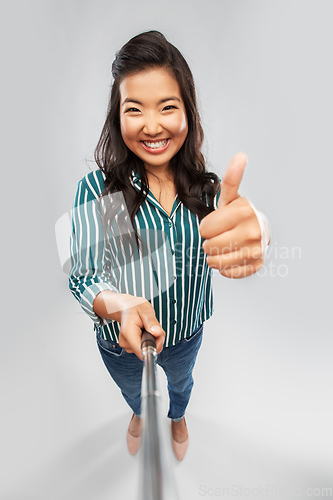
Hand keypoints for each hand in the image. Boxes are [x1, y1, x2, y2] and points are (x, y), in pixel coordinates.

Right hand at [118, 296, 164, 358]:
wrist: (126, 308)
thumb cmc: (135, 307)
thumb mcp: (145, 309)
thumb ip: (151, 321)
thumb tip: (157, 333)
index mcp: (128, 333)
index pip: (142, 352)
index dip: (155, 346)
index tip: (159, 335)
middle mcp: (125, 342)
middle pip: (147, 350)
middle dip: (156, 340)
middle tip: (154, 326)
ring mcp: (127, 346)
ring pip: (147, 349)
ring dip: (153, 339)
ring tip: (148, 327)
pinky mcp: (130, 347)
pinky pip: (145, 347)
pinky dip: (149, 339)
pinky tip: (144, 331)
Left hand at [199, 153, 263, 278]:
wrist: (258, 231)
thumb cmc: (236, 214)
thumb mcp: (230, 197)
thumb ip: (231, 179)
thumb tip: (240, 155)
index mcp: (244, 211)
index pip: (204, 229)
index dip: (205, 227)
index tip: (214, 223)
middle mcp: (253, 231)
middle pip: (209, 246)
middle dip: (208, 242)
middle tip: (218, 235)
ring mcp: (256, 250)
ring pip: (216, 261)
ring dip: (213, 256)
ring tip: (222, 246)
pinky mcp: (256, 265)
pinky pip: (228, 272)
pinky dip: (224, 267)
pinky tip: (230, 255)